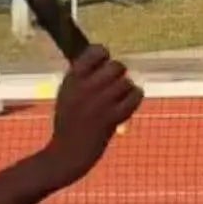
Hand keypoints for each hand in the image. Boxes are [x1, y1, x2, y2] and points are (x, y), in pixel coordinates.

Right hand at [49, 46, 143, 178]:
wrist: (68, 153)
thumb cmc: (69, 122)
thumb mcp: (67, 93)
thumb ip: (82, 76)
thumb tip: (104, 59)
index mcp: (73, 78)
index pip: (96, 51)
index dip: (103, 55)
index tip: (102, 64)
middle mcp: (85, 87)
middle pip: (116, 66)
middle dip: (119, 74)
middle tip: (114, 84)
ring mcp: (99, 103)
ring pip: (126, 82)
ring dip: (126, 88)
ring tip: (119, 98)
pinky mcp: (112, 118)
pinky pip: (134, 96)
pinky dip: (135, 98)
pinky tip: (129, 103)